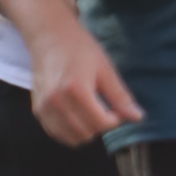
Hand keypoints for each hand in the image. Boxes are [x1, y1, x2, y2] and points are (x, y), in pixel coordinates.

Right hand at [29, 21, 142, 144]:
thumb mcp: (105, 69)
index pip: (100, 123)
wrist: (49, 36)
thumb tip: (138, 118)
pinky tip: (77, 116)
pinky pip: (57, 134)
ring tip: (90, 112)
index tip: (116, 110)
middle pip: (86, 132)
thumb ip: (120, 96)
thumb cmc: (79, 48)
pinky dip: (70, 131)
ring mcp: (44, 107)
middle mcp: (56, 101)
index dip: (114, 120)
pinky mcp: (37, 110)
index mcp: (76, 89)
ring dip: (86, 131)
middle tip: (103, 110)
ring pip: (71, 138)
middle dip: (100, 126)